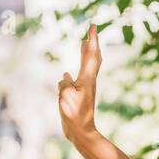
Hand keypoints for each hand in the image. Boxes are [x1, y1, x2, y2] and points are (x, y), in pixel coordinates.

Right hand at [58, 24, 100, 142]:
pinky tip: (68, 74)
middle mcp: (88, 81)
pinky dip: (74, 72)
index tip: (93, 26)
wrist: (80, 132)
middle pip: (93, 58)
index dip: (92, 39)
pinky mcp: (79, 97)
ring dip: (86, 55)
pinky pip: (77, 79)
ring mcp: (84, 89)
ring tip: (84, 45)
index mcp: (87, 79)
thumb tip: (65, 78)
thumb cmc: (73, 114)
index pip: (91, 55)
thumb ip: (64, 83)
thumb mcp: (65, 95)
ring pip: (87, 68)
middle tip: (92, 32)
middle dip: (92, 44)